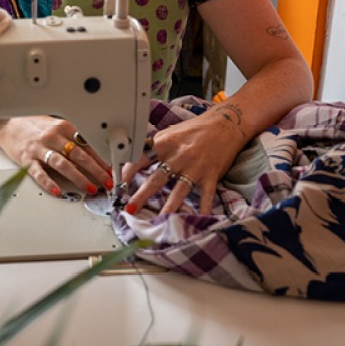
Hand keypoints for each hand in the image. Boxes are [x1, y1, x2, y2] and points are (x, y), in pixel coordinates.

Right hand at [0, 116, 113, 196]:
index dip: (102, 159)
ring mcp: (39, 148)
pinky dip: (49, 182)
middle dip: (96, 170)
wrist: (7, 123)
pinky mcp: (26, 158)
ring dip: (79, 177)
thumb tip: (97, 155)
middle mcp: (53, 136)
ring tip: (90, 188)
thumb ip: (74, 138)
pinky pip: (39, 172)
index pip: (88, 144)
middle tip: (107, 182)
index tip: (112, 170)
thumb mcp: (57, 127)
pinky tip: (57, 191)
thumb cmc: (34, 126)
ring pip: (62, 164)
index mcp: (64, 127)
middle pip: (79, 154)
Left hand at [121, 108, 247, 215]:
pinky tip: (199, 221)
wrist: (225, 124)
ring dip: (168, 208)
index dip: (128, 172)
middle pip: (157, 179)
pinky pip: (205, 197)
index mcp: (165, 143)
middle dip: (142, 195)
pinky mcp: (210, 176)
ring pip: (179, 191)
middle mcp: (179, 156)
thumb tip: (133, 161)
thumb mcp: (170, 133)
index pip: (141, 158)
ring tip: (158, 221)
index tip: (119, 184)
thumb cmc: (195, 129)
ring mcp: (195, 167)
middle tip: (130, 209)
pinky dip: (203, 210)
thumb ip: (154, 147)